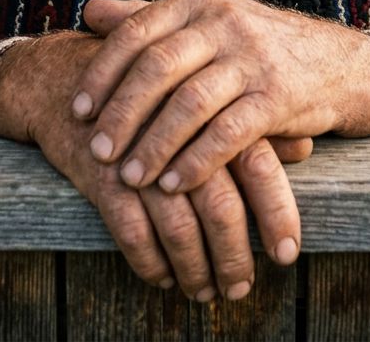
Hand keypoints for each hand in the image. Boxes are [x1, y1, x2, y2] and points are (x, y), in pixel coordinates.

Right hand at [0, 31, 304, 298]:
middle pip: (222, 208)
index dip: (276, 214)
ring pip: (179, 230)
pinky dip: (150, 264)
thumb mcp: (199, 93)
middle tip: (241, 287)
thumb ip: (250, 118)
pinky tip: (162, 278)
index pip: (258, 166)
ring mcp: (139, 154)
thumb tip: (304, 148)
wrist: (64, 78)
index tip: (287, 253)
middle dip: (234, 258)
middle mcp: (180, 132)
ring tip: (204, 291)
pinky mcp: (101, 174)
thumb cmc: (144, 88)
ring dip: (194, 270)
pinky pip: (132, 236)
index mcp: (211, 104)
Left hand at [74, 0, 369, 192]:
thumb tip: (90, 11)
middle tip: (97, 153)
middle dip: (122, 113)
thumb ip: (149, 17)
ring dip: (155, 145)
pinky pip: (229, 132)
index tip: (77, 110)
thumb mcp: (205, 22)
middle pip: (158, 67)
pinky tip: (174, 185)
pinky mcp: (279, 95)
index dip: (103, 73)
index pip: (137, 32)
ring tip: (131, 178)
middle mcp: (224, 21)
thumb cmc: (255, 47)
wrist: (336, 63)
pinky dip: (196, 161)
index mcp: (199, 0)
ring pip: (190, 102)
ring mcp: (253, 57)